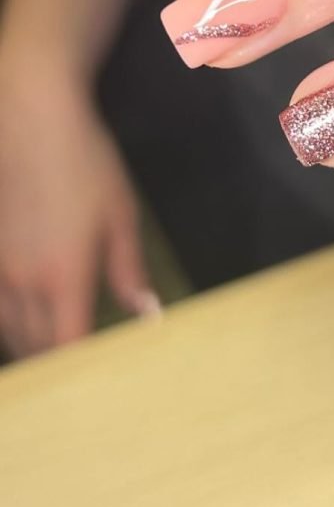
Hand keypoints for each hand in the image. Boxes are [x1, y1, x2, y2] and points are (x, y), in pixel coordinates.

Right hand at [0, 66, 156, 356]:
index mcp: (64, 277)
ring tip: (55, 347)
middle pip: (33, 344)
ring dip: (30, 343)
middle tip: (80, 372)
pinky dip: (10, 319)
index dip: (78, 370)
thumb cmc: (86, 165)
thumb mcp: (121, 214)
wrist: (32, 122)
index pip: (65, 345)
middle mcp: (23, 281)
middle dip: (56, 363)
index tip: (96, 383)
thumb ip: (129, 270)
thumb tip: (146, 314)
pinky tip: (25, 313)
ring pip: (8, 327)